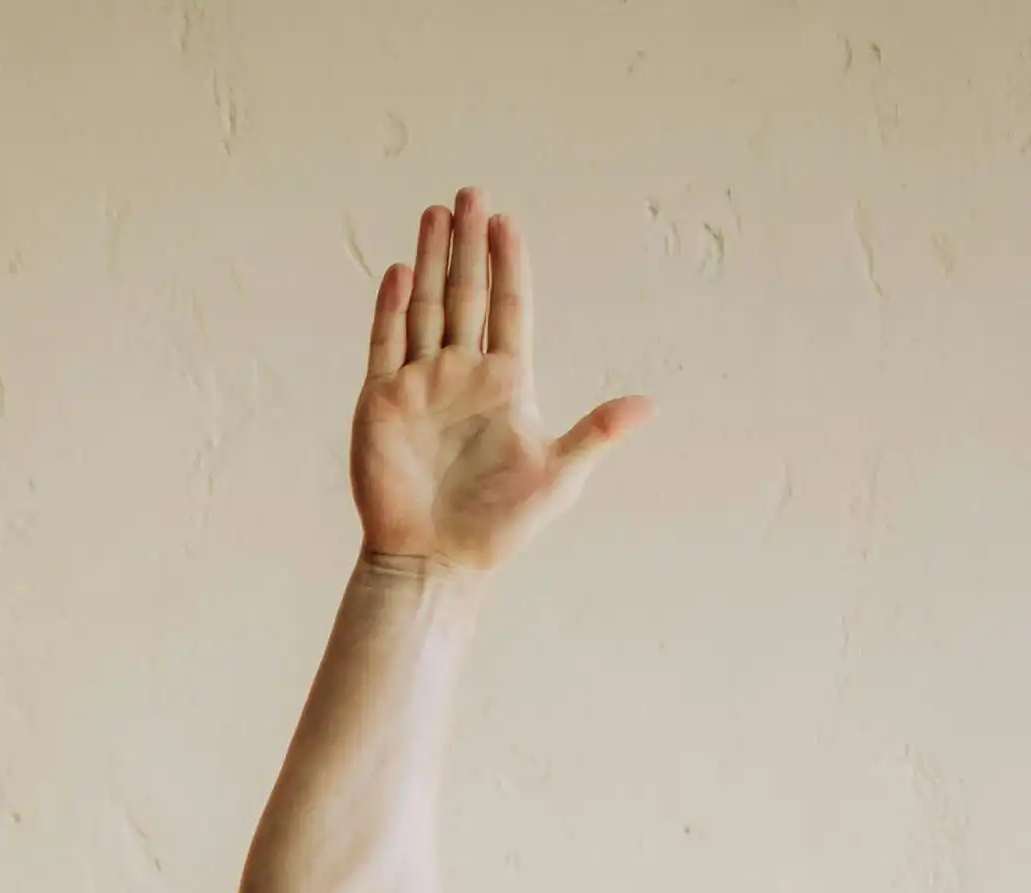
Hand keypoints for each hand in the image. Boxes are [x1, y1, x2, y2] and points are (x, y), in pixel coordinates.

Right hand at [350, 189, 647, 571]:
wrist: (436, 560)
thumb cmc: (499, 526)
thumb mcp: (559, 476)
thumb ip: (596, 433)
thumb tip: (648, 405)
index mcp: (506, 383)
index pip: (508, 308)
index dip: (507, 265)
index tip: (507, 223)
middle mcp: (461, 375)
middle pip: (465, 295)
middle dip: (467, 245)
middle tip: (472, 194)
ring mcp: (420, 385)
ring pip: (425, 308)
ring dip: (429, 261)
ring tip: (436, 214)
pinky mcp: (382, 404)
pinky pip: (386, 344)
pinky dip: (391, 308)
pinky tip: (399, 272)